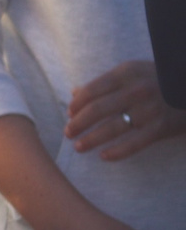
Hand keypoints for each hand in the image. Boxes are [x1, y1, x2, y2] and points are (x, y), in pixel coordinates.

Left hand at [68, 61, 184, 159]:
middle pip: (96, 110)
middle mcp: (136, 90)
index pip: (91, 90)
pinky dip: (117, 152)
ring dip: (91, 139)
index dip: (76, 104)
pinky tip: (104, 156)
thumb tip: (74, 92)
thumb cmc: (159, 80)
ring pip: (112, 128)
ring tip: (79, 147)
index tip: (69, 114)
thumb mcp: (134, 73)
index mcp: (126, 73)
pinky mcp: (161, 128)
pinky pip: (134, 144)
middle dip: (78, 123)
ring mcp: (149, 110)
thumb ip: (105, 82)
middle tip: (68, 133)